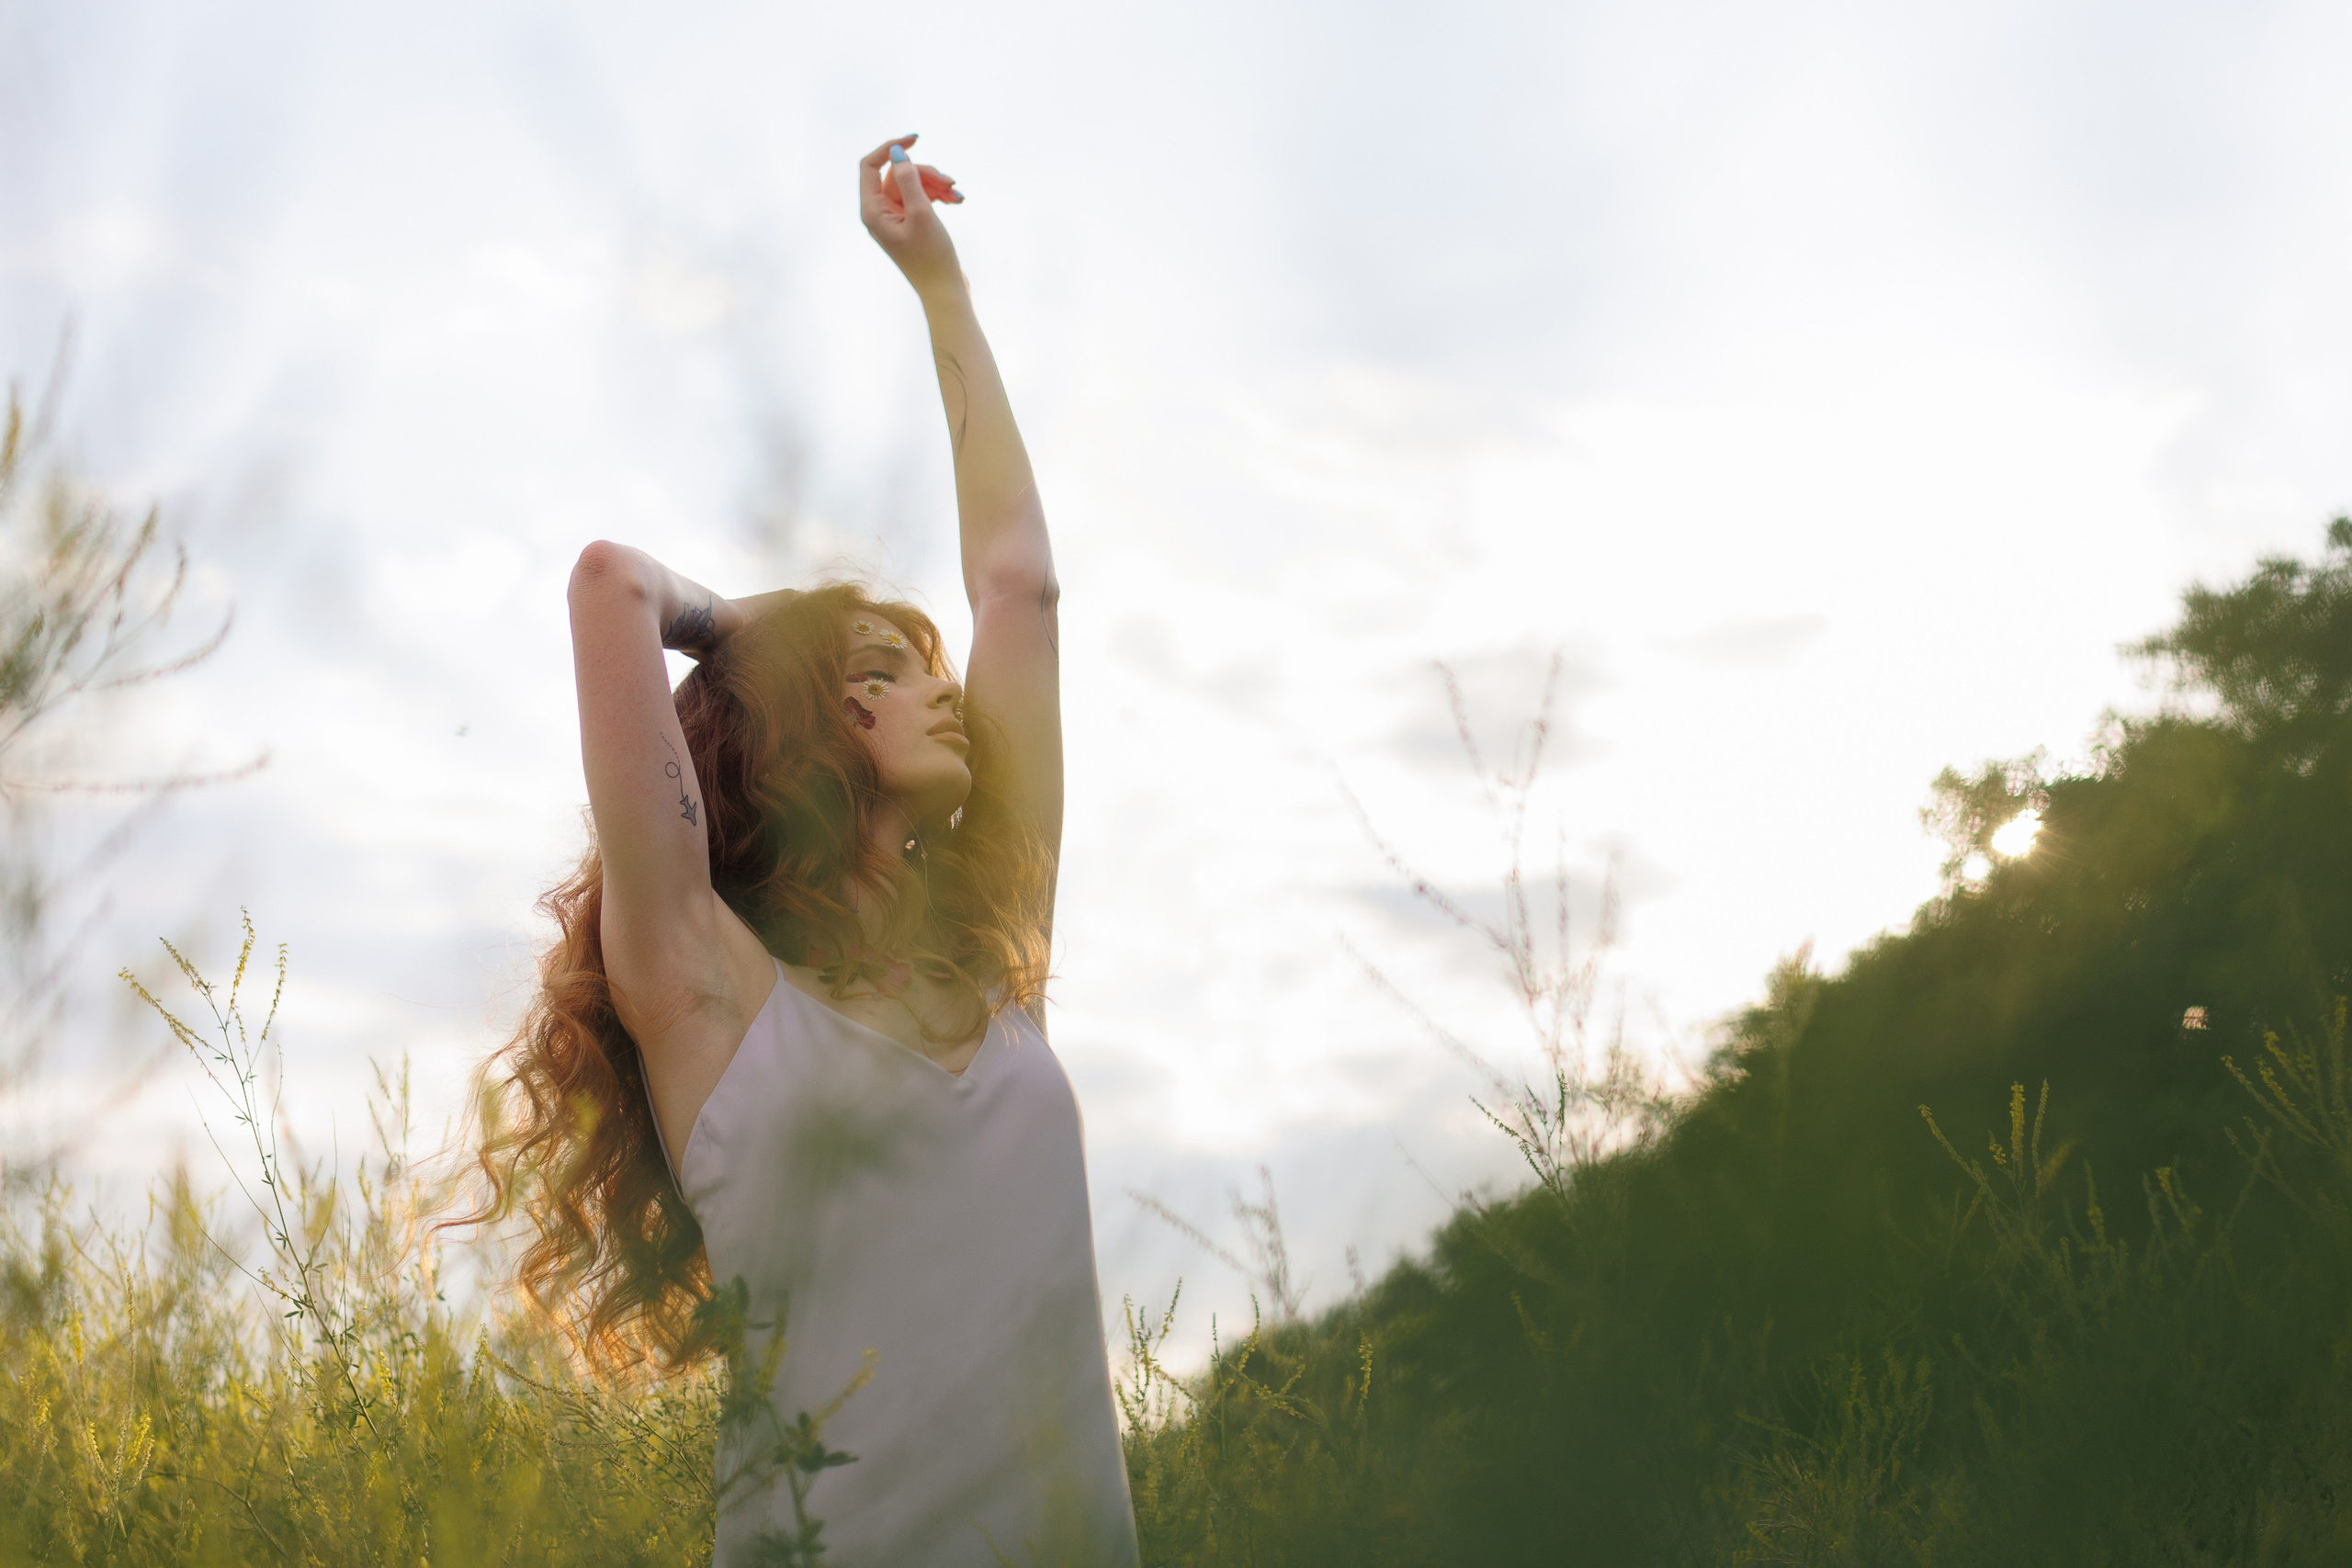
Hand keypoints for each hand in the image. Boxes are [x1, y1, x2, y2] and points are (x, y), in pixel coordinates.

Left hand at [859, 134, 964, 298]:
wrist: (945, 291)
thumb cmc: (931, 257)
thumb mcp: (921, 212)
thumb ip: (908, 179)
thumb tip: (896, 152)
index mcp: (872, 211)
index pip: (871, 165)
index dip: (891, 148)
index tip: (916, 139)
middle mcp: (879, 213)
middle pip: (898, 174)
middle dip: (926, 174)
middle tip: (951, 183)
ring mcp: (895, 218)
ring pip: (913, 184)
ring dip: (936, 185)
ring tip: (958, 196)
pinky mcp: (910, 223)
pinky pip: (921, 197)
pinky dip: (938, 196)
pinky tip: (957, 202)